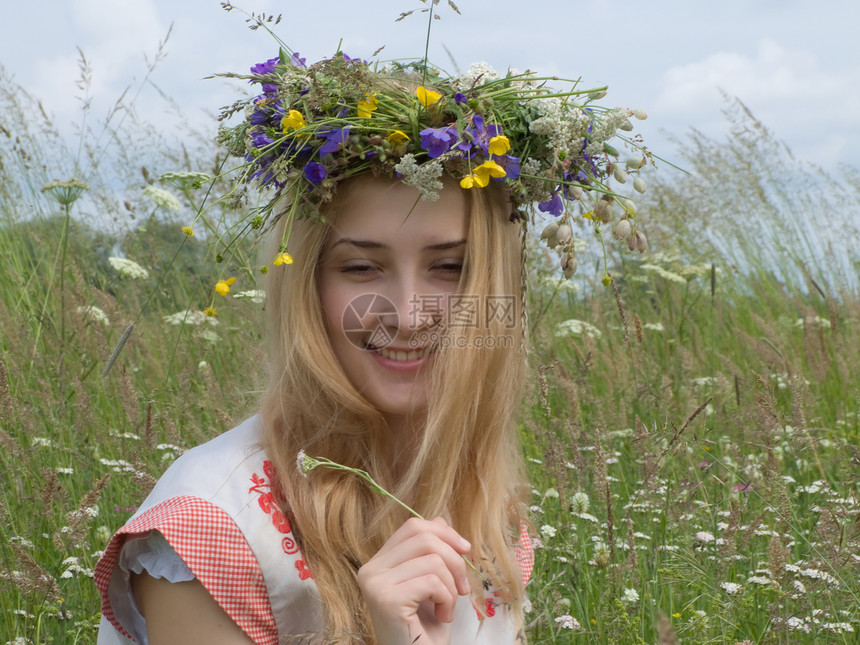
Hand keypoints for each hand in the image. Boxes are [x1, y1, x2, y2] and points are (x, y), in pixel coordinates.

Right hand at [357, 517, 471, 644]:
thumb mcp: (432, 584)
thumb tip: (440, 520)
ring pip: (432, 559)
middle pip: (423, 537)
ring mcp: (375, 584)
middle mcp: (370, 570)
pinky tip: (442, 617)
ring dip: (452, 587)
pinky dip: (447, 599)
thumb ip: (430, 553)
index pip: (412, 527)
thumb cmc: (426, 629)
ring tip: (447, 608)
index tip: (465, 550)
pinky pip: (432, 582)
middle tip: (463, 588)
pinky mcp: (387, 600)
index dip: (444, 532)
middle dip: (455, 559)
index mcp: (378, 563)